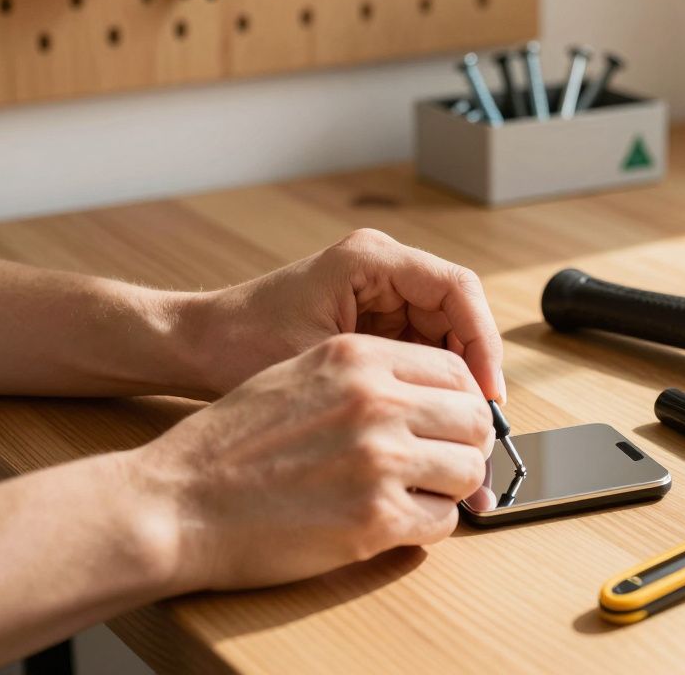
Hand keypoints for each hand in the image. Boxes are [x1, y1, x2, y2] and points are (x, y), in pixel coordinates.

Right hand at [131, 333, 493, 590]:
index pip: (455, 370)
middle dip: (468, 445)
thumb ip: (366, 376)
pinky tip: (395, 521)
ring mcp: (379, 461)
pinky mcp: (375, 519)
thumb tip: (429, 394)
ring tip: (417, 493)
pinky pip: (442, 521)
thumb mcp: (296, 374)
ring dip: (450, 488)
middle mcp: (376, 402)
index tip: (457, 422)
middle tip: (449, 463)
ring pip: (467, 471)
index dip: (465, 400)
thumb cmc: (228, 445)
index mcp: (357, 358)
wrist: (174, 503)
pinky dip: (428, 524)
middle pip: (473, 420)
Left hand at [182, 229, 504, 399]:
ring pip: (448, 332)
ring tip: (457, 425)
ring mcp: (381, 290)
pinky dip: (432, 382)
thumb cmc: (242, 347)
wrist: (198, 344)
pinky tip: (430, 417)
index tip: (487, 394)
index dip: (483, 342)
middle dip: (474, 365)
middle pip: (460, 310)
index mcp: (372, 259)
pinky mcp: (375, 315)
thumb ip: (391, 386)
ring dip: (457, 378)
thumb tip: (449, 416)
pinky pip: (423, 345)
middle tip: (479, 420)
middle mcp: (383, 267)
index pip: (458, 289)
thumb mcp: (322, 365)